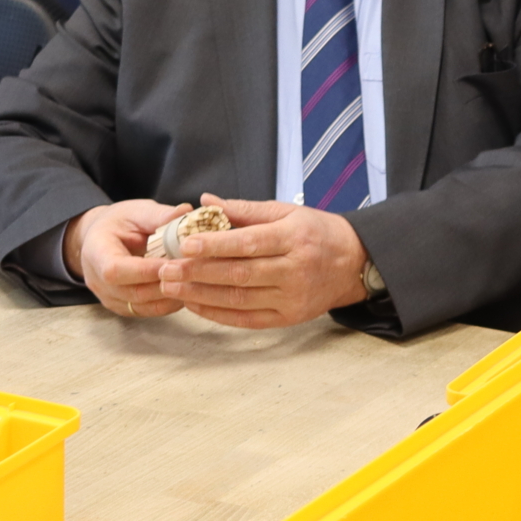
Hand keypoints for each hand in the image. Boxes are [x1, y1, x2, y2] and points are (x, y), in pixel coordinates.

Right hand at [63, 200, 186, 317]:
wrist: (102, 238)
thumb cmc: (118, 222)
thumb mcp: (135, 211)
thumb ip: (158, 215)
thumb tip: (185, 212)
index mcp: (96, 252)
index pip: (116, 270)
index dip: (146, 270)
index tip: (175, 263)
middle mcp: (97, 281)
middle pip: (133, 293)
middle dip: (165, 284)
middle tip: (193, 273)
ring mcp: (109, 298)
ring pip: (142, 306)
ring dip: (170, 296)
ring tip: (194, 282)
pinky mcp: (122, 307)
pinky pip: (147, 311)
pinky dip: (168, 303)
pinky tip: (186, 290)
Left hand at [156, 195, 369, 329]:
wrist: (354, 264)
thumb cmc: (317, 232)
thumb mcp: (287, 211)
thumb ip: (245, 208)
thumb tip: (205, 201)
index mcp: (294, 237)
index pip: (249, 243)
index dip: (215, 245)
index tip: (186, 243)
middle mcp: (294, 270)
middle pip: (239, 274)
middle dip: (198, 272)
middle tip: (167, 268)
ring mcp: (292, 297)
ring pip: (238, 299)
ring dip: (200, 294)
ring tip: (172, 285)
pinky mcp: (288, 318)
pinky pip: (246, 319)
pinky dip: (217, 313)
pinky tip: (194, 303)